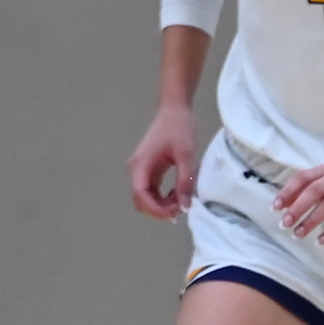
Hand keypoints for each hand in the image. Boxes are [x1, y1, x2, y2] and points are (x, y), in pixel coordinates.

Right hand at [128, 103, 198, 219]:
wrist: (174, 109)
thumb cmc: (179, 129)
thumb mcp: (187, 156)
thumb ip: (184, 182)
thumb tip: (185, 207)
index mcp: (141, 165)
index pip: (141, 195)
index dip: (156, 210)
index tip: (175, 215)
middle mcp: (136, 169)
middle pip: (140, 199)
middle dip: (159, 209)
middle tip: (181, 209)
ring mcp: (142, 169)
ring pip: (146, 196)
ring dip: (162, 204)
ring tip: (183, 201)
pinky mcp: (149, 168)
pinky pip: (152, 189)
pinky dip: (163, 196)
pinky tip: (179, 194)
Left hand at [276, 156, 323, 245]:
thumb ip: (310, 186)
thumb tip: (285, 205)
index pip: (303, 178)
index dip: (288, 192)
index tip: (275, 207)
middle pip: (314, 192)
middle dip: (297, 208)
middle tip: (285, 224)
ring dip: (312, 220)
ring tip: (298, 234)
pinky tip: (322, 240)